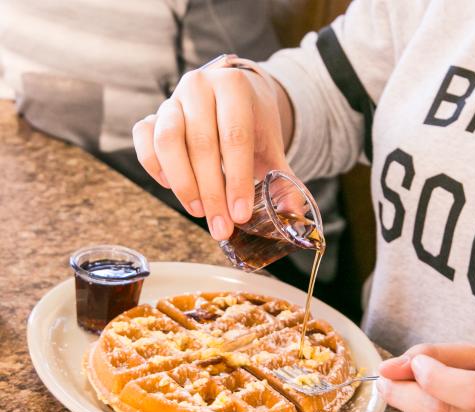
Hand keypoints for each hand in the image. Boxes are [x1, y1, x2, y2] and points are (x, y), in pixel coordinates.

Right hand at [132, 58, 293, 239]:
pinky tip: (173, 188)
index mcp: (235, 87)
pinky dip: (155, 167)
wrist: (232, 97)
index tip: (241, 215)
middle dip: (212, 193)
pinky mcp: (152, 115)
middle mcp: (200, 86)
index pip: (235, 138)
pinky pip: (145, 141)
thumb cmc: (253, 125)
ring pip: (168, 141)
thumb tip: (295, 218)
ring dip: (183, 183)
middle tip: (221, 227)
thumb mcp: (273, 148)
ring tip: (200, 211)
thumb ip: (285, 182)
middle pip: (202, 144)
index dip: (237, 181)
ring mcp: (172, 99)